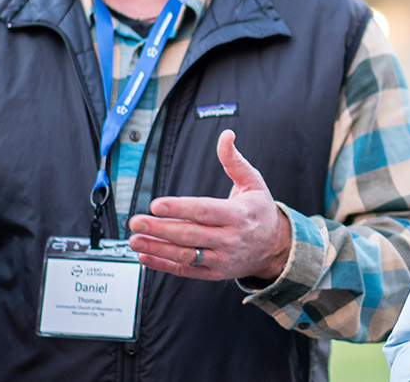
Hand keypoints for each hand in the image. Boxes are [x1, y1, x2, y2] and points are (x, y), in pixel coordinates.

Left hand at [127, 130, 291, 282]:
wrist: (275, 247)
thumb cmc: (259, 211)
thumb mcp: (253, 182)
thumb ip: (234, 160)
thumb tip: (226, 136)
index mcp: (238, 214)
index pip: (204, 211)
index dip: (180, 209)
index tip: (157, 205)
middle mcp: (229, 238)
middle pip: (190, 234)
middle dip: (160, 229)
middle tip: (136, 221)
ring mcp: (221, 258)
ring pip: (185, 255)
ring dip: (157, 248)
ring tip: (134, 240)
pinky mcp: (213, 272)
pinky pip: (185, 270)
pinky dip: (163, 265)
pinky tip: (145, 256)